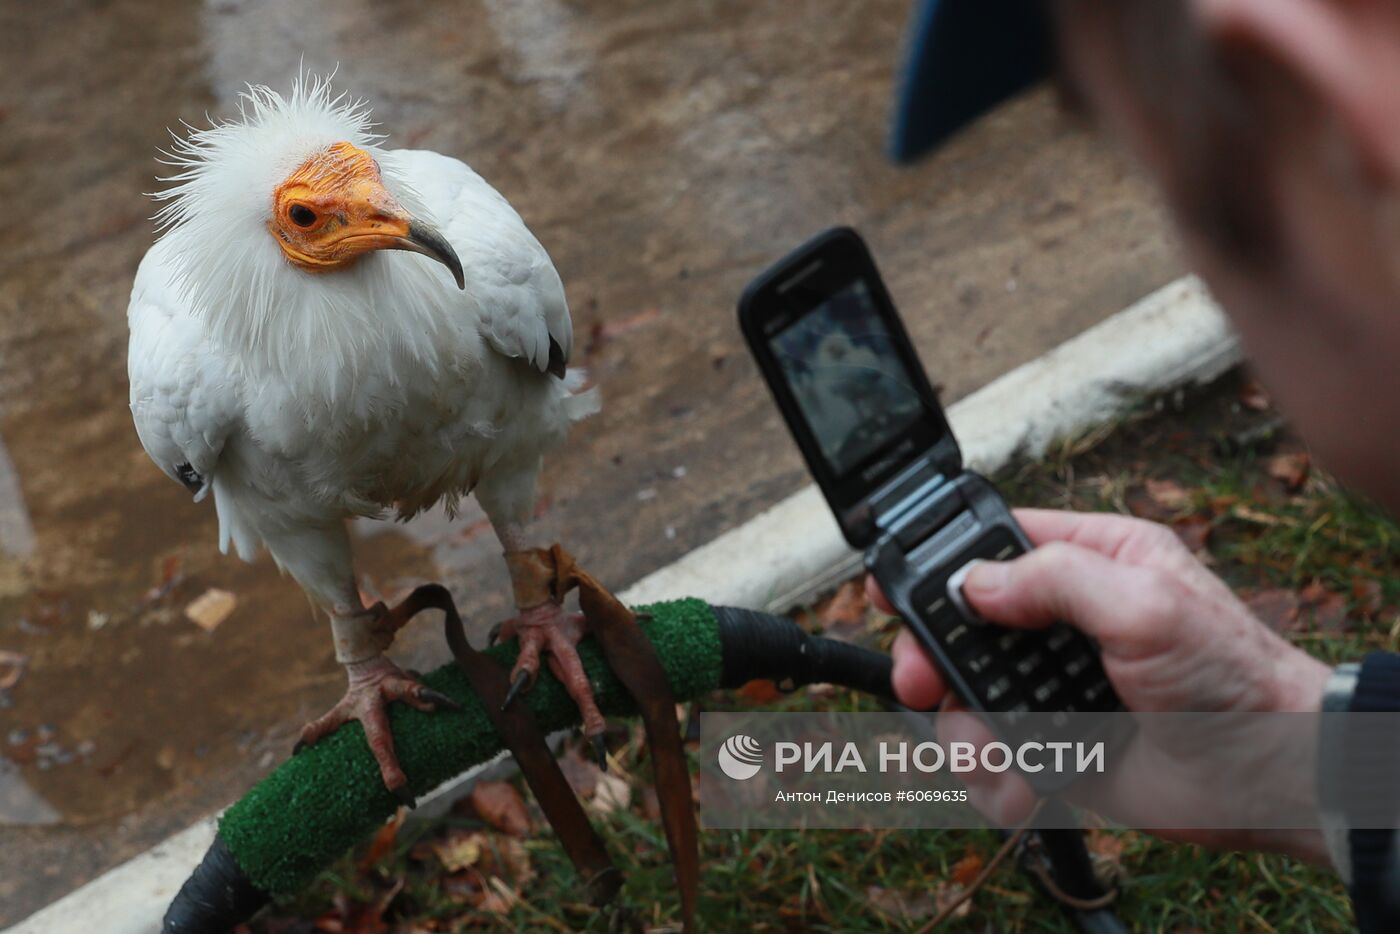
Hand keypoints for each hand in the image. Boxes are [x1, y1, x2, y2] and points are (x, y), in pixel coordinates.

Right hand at [870, 508, 1331, 859]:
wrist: (1270, 778)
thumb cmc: (1232, 677)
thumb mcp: (1147, 601)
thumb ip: (1057, 578)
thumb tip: (974, 584)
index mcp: (1091, 562)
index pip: (995, 545)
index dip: (941, 564)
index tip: (896, 591)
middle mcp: (1064, 621)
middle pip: (961, 628)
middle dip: (934, 661)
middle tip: (922, 684)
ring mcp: (1055, 685)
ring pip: (966, 699)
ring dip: (968, 734)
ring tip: (998, 757)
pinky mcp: (1056, 745)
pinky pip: (994, 757)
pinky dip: (995, 779)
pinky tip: (1024, 786)